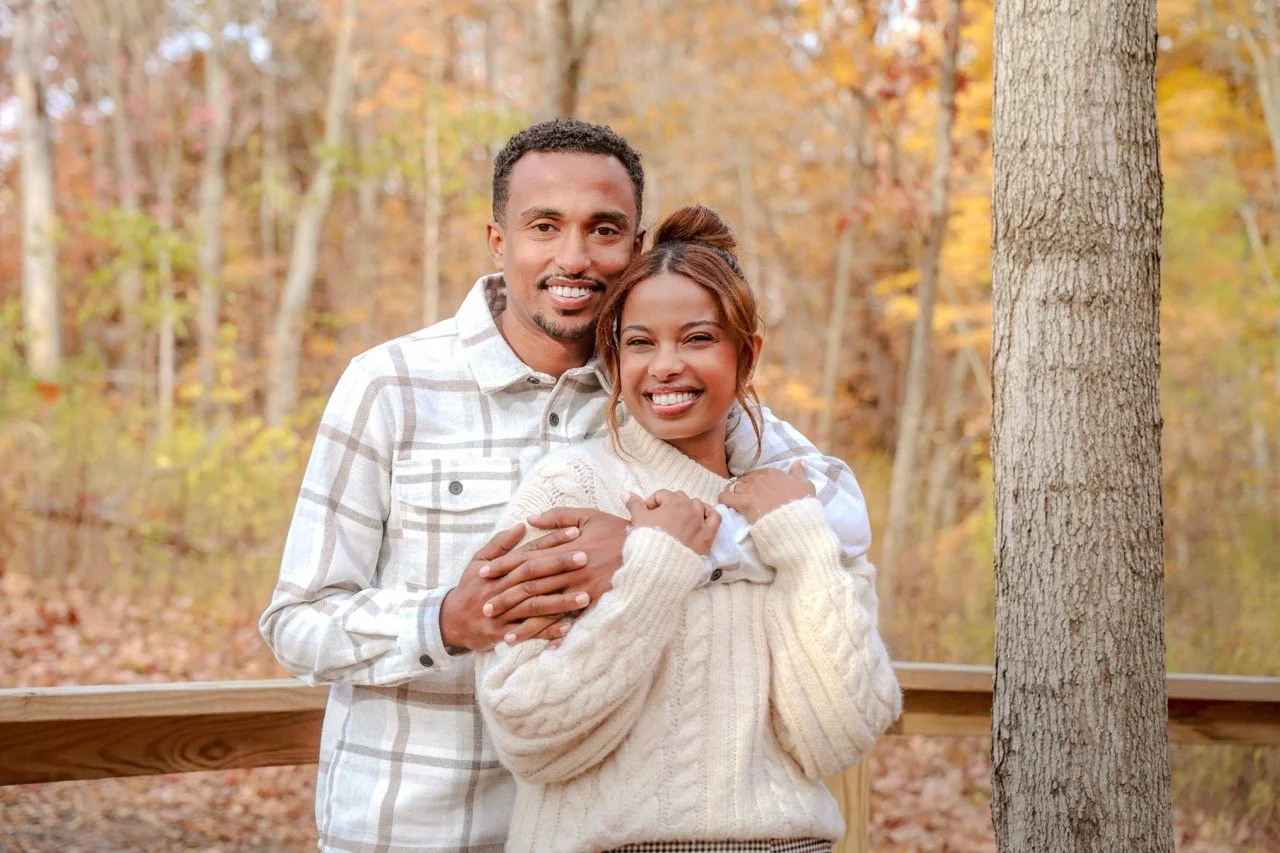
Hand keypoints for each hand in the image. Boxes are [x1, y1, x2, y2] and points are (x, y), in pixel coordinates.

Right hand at [440, 522, 590, 651]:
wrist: (450, 622)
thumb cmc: (470, 587)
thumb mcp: (478, 560)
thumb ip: (500, 543)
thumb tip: (521, 524)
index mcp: (498, 569)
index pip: (529, 551)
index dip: (552, 541)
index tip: (576, 532)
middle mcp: (500, 588)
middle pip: (533, 575)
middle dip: (560, 566)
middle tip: (586, 558)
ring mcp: (502, 612)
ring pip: (533, 605)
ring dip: (560, 601)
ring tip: (585, 596)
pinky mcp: (502, 633)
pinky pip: (528, 632)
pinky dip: (548, 631)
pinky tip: (568, 627)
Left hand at [479, 507, 629, 639]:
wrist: (654, 547)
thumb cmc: (620, 530)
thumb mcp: (589, 515)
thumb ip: (559, 516)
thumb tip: (531, 520)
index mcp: (566, 550)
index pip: (527, 559)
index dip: (503, 567)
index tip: (482, 574)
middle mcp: (572, 572)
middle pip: (532, 587)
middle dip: (506, 598)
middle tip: (484, 608)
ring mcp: (585, 591)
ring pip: (549, 610)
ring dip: (526, 624)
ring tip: (505, 636)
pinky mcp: (598, 605)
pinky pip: (574, 624)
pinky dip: (558, 635)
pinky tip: (542, 647)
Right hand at [625, 490, 719, 554]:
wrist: (660, 565)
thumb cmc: (648, 541)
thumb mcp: (638, 520)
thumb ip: (633, 504)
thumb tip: (624, 492)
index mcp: (673, 502)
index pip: (661, 495)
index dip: (651, 504)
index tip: (646, 515)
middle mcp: (690, 508)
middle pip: (679, 498)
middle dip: (669, 505)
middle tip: (660, 520)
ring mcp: (701, 521)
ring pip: (697, 505)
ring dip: (688, 509)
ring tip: (678, 521)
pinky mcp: (708, 535)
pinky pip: (715, 517)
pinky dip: (709, 514)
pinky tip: (702, 517)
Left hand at [718, 460, 815, 522]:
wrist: (797, 522)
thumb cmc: (803, 506)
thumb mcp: (806, 486)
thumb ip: (799, 473)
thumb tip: (800, 461)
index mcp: (773, 473)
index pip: (757, 473)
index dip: (754, 481)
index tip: (755, 489)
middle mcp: (760, 478)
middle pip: (744, 480)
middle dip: (743, 487)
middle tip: (744, 497)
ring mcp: (750, 490)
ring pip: (734, 487)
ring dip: (733, 493)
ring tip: (734, 501)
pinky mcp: (743, 503)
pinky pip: (726, 497)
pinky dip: (724, 499)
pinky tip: (725, 504)